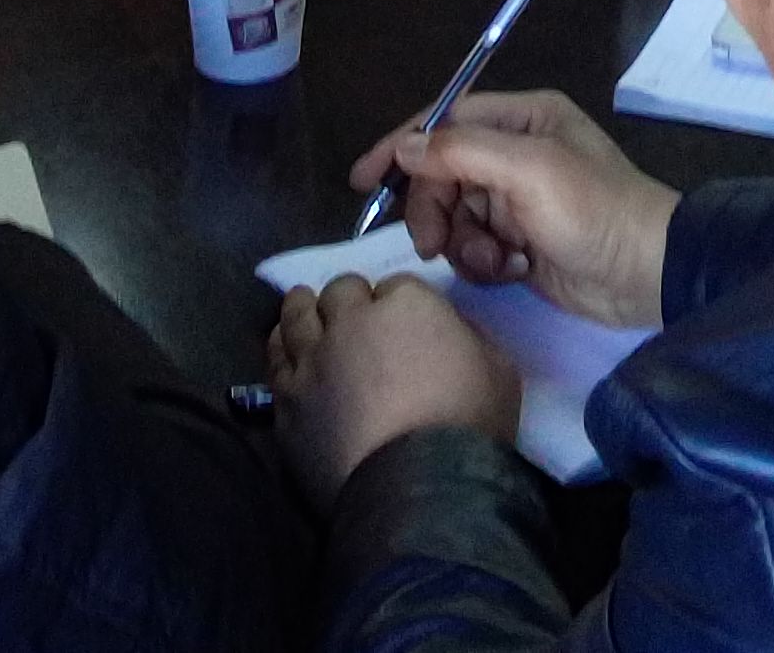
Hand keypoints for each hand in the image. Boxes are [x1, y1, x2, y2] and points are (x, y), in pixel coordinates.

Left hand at [268, 276, 517, 509]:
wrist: (418, 488)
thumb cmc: (469, 423)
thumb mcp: (497, 368)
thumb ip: (466, 336)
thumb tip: (446, 333)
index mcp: (406, 304)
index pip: (395, 285)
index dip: (398, 305)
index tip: (405, 326)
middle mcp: (351, 320)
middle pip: (341, 292)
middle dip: (350, 302)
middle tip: (358, 323)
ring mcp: (313, 359)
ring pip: (296, 314)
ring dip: (305, 310)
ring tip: (308, 314)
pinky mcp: (287, 399)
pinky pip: (275, 360)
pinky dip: (283, 350)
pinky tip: (289, 353)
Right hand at [354, 87, 677, 332]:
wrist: (646, 275)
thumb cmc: (592, 210)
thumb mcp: (529, 170)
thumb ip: (462, 152)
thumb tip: (404, 145)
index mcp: (524, 119)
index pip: (446, 121)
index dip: (401, 146)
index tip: (362, 181)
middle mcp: (518, 153)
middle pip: (443, 174)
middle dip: (434, 210)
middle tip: (434, 245)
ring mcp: (518, 201)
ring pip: (454, 216)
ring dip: (463, 243)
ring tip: (494, 262)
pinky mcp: (521, 243)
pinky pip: (475, 248)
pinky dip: (484, 263)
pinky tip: (513, 271)